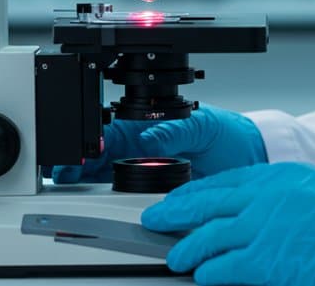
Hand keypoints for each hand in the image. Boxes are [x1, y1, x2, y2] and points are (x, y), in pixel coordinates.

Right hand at [50, 104, 266, 183]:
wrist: (251, 156)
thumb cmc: (230, 133)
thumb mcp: (204, 125)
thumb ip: (175, 131)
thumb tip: (149, 138)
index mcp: (154, 123)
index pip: (115, 131)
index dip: (93, 140)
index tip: (80, 151)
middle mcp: (147, 144)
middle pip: (103, 151)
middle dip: (79, 158)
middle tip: (62, 170)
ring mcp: (150, 165)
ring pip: (107, 169)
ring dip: (85, 173)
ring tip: (66, 179)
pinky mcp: (157, 185)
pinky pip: (124, 187)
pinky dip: (104, 189)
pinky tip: (89, 190)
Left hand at [141, 162, 314, 285]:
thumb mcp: (311, 189)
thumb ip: (277, 197)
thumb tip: (250, 211)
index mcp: (273, 176)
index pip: (219, 182)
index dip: (192, 193)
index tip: (178, 200)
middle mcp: (261, 197)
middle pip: (202, 204)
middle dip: (174, 213)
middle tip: (156, 220)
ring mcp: (260, 229)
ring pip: (206, 237)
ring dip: (186, 249)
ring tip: (176, 257)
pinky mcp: (264, 262)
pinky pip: (222, 267)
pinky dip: (208, 271)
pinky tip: (202, 275)